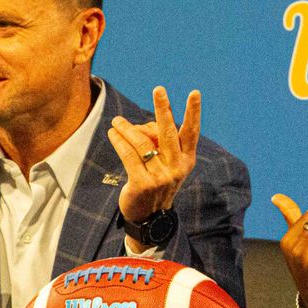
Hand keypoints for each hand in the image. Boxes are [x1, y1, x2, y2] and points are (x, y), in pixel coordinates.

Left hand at [109, 87, 199, 227]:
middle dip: (163, 109)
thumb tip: (141, 126)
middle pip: (169, 132)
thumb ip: (159, 143)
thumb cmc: (156, 182)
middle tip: (159, 89)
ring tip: (116, 121)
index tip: (194, 93)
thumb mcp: (166, 165)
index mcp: (187, 160)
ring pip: (142, 143)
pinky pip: (129, 155)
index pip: (191, 132)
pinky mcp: (142, 183)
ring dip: (127, 128)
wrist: (149, 218)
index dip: (193, 112)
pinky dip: (119, 141)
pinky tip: (113, 133)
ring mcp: (160, 177)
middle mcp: (177, 167)